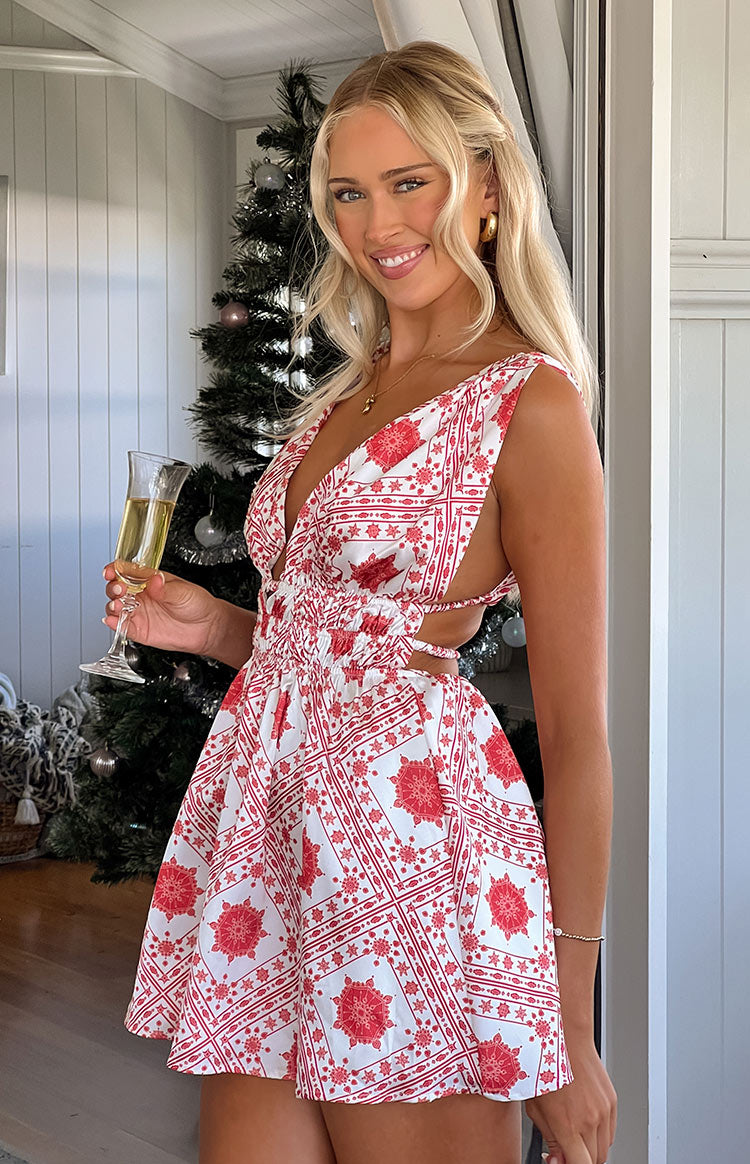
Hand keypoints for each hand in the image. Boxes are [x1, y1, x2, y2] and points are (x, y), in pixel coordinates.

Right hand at [102, 562, 221, 656]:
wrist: (207, 628)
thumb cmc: (197, 604)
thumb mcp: (183, 591)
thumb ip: (165, 588)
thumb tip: (154, 579)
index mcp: (148, 580)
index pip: (126, 571)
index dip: (115, 570)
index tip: (110, 571)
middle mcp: (140, 595)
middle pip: (116, 589)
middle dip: (113, 588)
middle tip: (120, 589)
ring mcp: (138, 612)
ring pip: (115, 607)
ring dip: (112, 606)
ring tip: (118, 606)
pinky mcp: (139, 630)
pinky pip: (122, 626)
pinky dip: (114, 624)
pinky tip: (113, 621)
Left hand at [525, 1032, 616, 1163]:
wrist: (566, 1037)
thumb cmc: (545, 1065)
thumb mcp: (536, 1106)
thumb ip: (550, 1137)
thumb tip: (557, 1159)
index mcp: (568, 1124)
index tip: (560, 1161)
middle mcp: (590, 1120)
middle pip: (594, 1161)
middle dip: (580, 1158)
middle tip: (565, 1148)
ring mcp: (604, 1111)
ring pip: (605, 1148)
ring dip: (591, 1148)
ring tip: (574, 1132)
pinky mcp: (612, 1102)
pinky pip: (610, 1132)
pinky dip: (600, 1134)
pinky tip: (585, 1121)